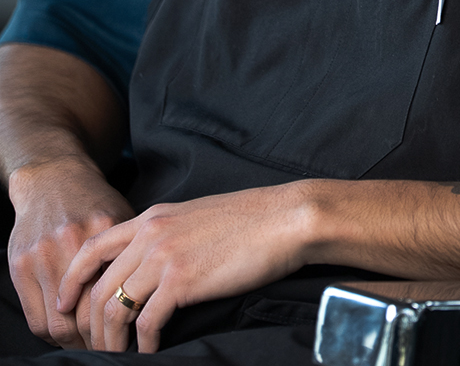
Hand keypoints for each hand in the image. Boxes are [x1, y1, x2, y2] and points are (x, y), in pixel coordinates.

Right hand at [7, 155, 133, 348]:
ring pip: (57, 323)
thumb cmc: (93, 202)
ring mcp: (42, 254)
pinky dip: (51, 334)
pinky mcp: (20, 264)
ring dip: (74, 342)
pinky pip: (35, 318)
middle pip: (85, 314)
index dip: (122, 323)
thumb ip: (132, 250)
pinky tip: (66, 334)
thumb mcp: (121, 216)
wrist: (52, 179)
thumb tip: (155, 291)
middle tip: (111, 347)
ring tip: (90, 344)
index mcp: (103, 228)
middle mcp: (71, 241)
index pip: (113, 294)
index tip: (132, 336)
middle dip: (99, 338)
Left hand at [57, 185, 309, 352]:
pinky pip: (147, 322)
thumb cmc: (248, 221)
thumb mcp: (194, 218)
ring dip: (112, 339)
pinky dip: (143, 344)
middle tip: (94, 346)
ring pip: (116, 307)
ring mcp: (164, 257)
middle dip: (90, 323)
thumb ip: (166, 236)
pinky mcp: (182, 281)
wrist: (283, 219)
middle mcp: (150, 234)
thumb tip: (150, 267)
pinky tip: (150, 351)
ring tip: (117, 355)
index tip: (66, 305)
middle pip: (99, 286)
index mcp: (152, 217)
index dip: (71, 280)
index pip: (93, 247)